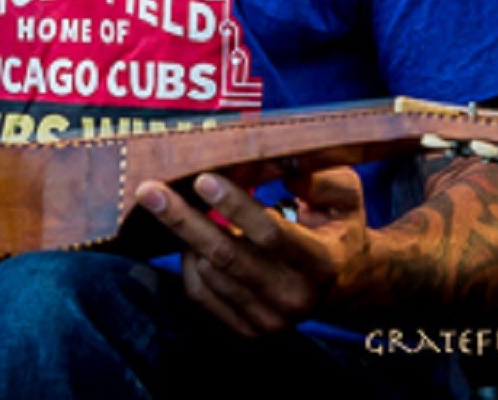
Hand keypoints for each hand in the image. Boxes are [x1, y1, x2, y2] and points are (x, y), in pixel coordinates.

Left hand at [135, 165, 372, 338]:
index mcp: (321, 262)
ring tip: (174, 206)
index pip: (270, 235)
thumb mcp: (345, 195)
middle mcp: (295, 298)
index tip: (202, 179)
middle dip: (183, 220)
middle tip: (148, 190)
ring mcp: (270, 321)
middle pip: (227, 256)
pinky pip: (201, 295)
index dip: (234, 206)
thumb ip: (316, 177)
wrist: (349, 284)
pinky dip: (189, 263)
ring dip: (186, 237)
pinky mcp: (249, 332)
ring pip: (208, 274)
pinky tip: (191, 240)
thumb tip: (272, 164)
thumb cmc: (339, 226)